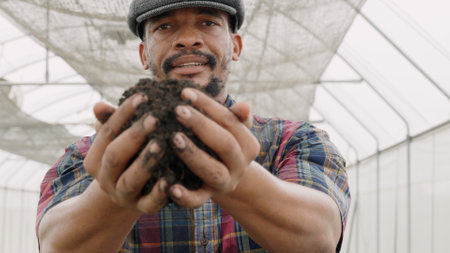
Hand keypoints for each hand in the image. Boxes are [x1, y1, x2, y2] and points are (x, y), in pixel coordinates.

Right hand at [84, 94, 168, 213]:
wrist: (132, 194)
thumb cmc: (128, 156)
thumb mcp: (119, 140)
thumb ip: (111, 123)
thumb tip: (98, 106)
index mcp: (95, 160)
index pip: (106, 133)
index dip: (122, 114)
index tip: (142, 97)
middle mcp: (105, 179)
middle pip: (115, 156)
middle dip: (134, 136)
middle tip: (155, 118)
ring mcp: (123, 196)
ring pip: (130, 180)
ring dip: (145, 161)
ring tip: (162, 143)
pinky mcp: (142, 209)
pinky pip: (150, 204)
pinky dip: (160, 193)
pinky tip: (171, 179)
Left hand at [168, 88, 259, 206]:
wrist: (218, 175)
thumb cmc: (217, 141)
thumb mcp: (227, 128)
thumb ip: (233, 116)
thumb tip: (244, 105)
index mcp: (248, 145)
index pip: (230, 121)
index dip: (209, 106)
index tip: (185, 92)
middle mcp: (240, 165)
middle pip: (225, 144)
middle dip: (201, 125)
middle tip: (177, 110)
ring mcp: (224, 183)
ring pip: (213, 172)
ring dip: (193, 155)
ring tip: (173, 138)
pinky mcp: (207, 197)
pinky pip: (197, 201)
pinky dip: (185, 196)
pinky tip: (170, 186)